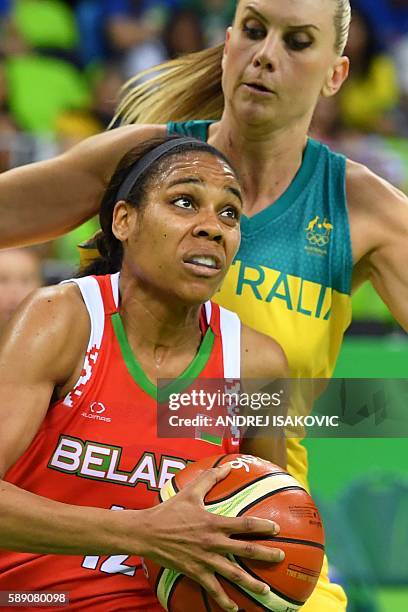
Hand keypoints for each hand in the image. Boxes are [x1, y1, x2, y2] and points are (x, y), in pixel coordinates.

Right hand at [139, 463, 283, 611]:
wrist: (147, 532)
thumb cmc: (169, 510)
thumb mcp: (190, 491)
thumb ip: (210, 478)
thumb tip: (227, 466)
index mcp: (213, 522)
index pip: (243, 525)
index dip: (262, 526)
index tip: (276, 529)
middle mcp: (212, 542)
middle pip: (245, 550)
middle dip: (266, 554)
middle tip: (281, 556)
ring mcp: (205, 559)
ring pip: (233, 574)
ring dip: (251, 583)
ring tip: (266, 590)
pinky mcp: (195, 572)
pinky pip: (213, 589)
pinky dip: (224, 600)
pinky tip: (234, 608)